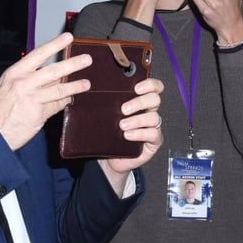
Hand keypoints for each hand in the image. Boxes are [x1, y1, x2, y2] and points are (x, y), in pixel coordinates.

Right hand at [0, 33, 91, 150]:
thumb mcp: (6, 86)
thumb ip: (26, 78)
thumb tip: (50, 73)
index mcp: (15, 73)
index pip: (38, 54)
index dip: (55, 45)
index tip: (68, 38)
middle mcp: (24, 84)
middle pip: (53, 71)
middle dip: (73, 64)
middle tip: (87, 59)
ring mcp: (32, 99)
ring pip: (59, 89)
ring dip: (75, 86)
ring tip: (86, 84)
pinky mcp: (38, 114)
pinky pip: (56, 105)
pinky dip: (64, 102)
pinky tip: (69, 99)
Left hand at [98, 77, 165, 194]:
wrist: (108, 158)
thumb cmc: (107, 133)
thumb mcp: (105, 115)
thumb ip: (104, 102)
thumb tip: (87, 87)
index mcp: (140, 100)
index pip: (153, 87)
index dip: (149, 84)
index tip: (136, 87)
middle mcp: (148, 111)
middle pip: (155, 99)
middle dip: (140, 102)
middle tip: (123, 109)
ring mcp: (152, 126)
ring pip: (154, 117)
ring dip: (137, 120)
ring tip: (122, 125)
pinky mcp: (154, 141)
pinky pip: (153, 134)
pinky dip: (140, 134)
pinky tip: (128, 136)